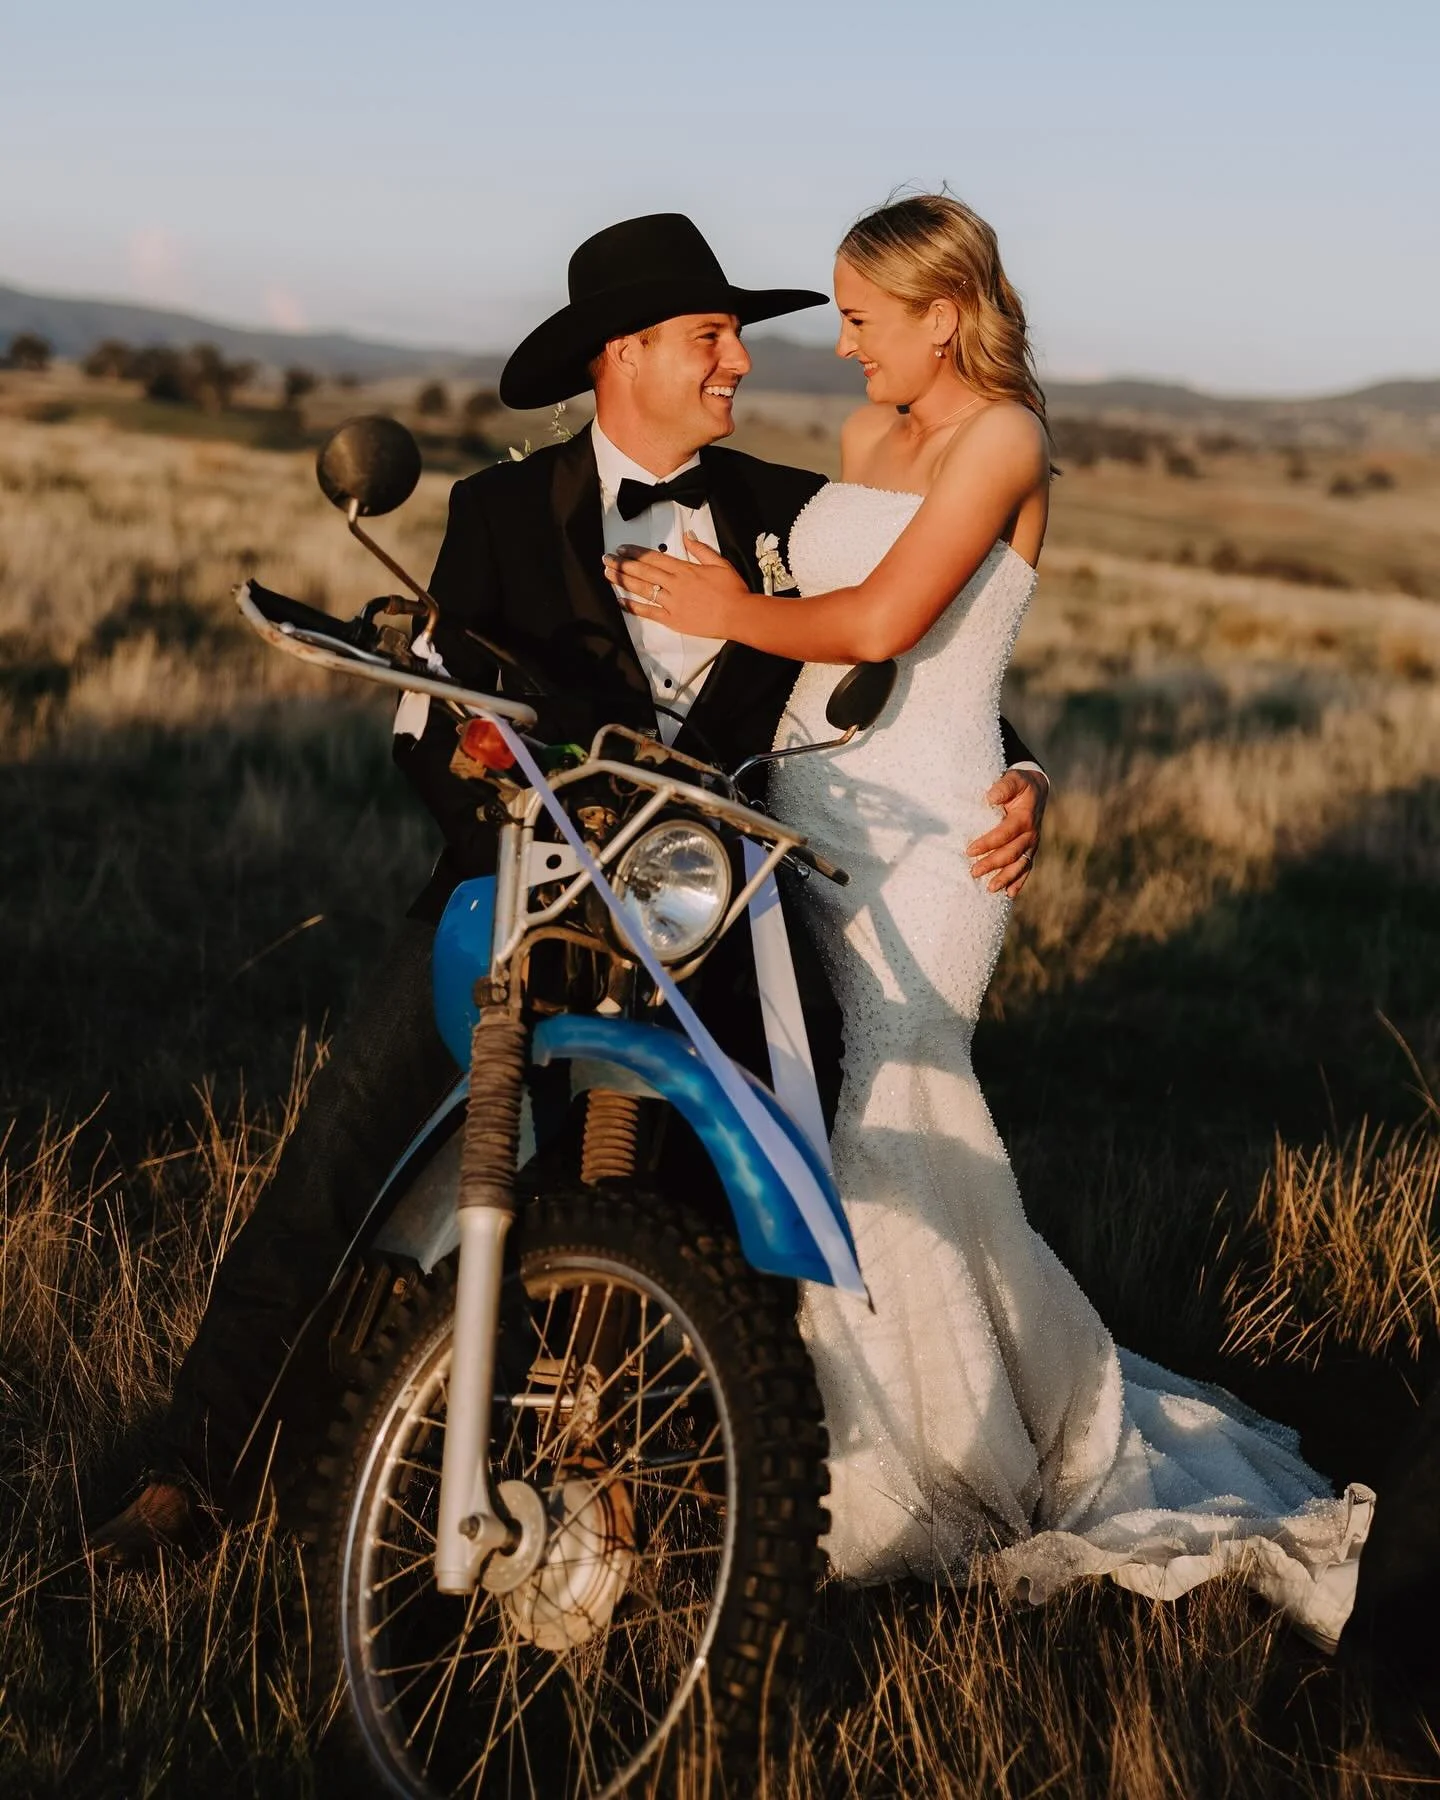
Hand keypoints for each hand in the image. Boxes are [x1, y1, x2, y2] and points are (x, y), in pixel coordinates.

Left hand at [603, 534, 750, 634]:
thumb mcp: (720, 563)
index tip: (622, 549)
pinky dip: (634, 607)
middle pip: (643, 572)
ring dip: (623, 581)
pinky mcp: (673, 620)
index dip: (636, 553)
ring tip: (608, 575)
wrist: (738, 615)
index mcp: (684, 569)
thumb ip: (701, 549)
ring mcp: (672, 603)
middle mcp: (674, 584)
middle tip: (606, 559)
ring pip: (643, 589)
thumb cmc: (732, 590)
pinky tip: (620, 601)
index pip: (654, 558)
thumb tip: (687, 536)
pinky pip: (649, 612)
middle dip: (623, 564)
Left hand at [967, 767, 1048, 895]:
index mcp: (1025, 818)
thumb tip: (990, 797)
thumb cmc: (1020, 784)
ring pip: (1020, 865)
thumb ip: (1003, 786)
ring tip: (990, 889)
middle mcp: (1031, 834)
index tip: (969, 850)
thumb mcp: (1013, 779)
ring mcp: (1032, 844)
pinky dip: (1019, 882)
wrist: (1037, 790)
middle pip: (1011, 853)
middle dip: (992, 864)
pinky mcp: (1031, 850)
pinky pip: (1026, 868)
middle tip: (973, 872)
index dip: (988, 843)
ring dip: (1006, 878)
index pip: (1005, 834)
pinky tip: (1009, 894)